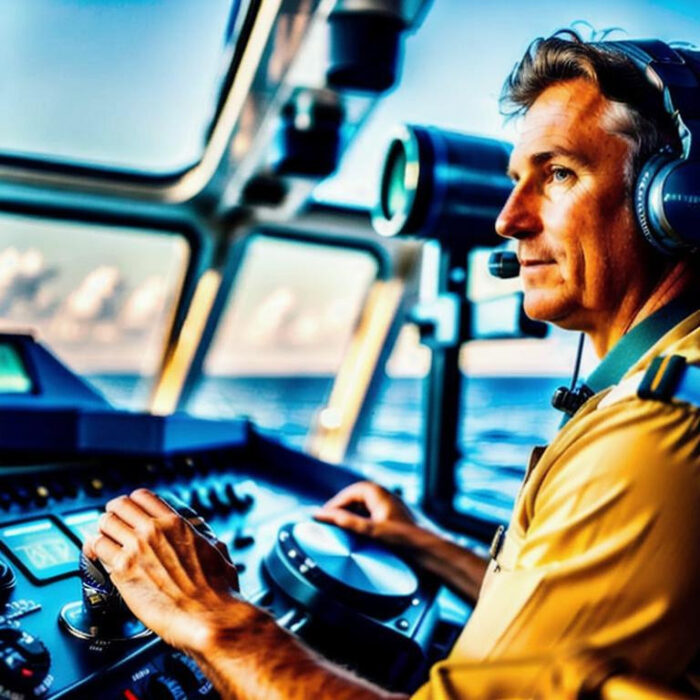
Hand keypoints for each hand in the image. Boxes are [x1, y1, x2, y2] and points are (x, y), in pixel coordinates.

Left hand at [83, 488, 254, 653]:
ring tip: (102, 541)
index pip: (143, 497)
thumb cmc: (216, 590)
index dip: (133, 503)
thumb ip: (203, 539)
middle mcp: (153, 531)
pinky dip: (93, 551)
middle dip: (114, 514)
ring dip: (102, 531)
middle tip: (112, 525)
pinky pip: (96, 549)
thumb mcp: (215, 550)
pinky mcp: (123, 572)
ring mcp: (136, 549)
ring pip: (105, 524)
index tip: (130, 512)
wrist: (209, 615)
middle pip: (119, 506)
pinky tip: (96, 558)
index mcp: (176, 523)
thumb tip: (203, 538)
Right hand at [314, 481, 418, 548]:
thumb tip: (321, 514)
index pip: (349, 493)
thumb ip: (345, 521)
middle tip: (329, 520)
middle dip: (342, 508)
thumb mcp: (369, 530)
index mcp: (376, 491)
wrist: (426, 550)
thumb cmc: (401, 539)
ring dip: (351, 514)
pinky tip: (358, 533)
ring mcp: (389, 505)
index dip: (334, 504)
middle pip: (356, 497)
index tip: (323, 515)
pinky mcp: (393, 517)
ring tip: (340, 527)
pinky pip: (371, 513)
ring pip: (364, 505)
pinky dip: (361, 520)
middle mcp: (384, 494)